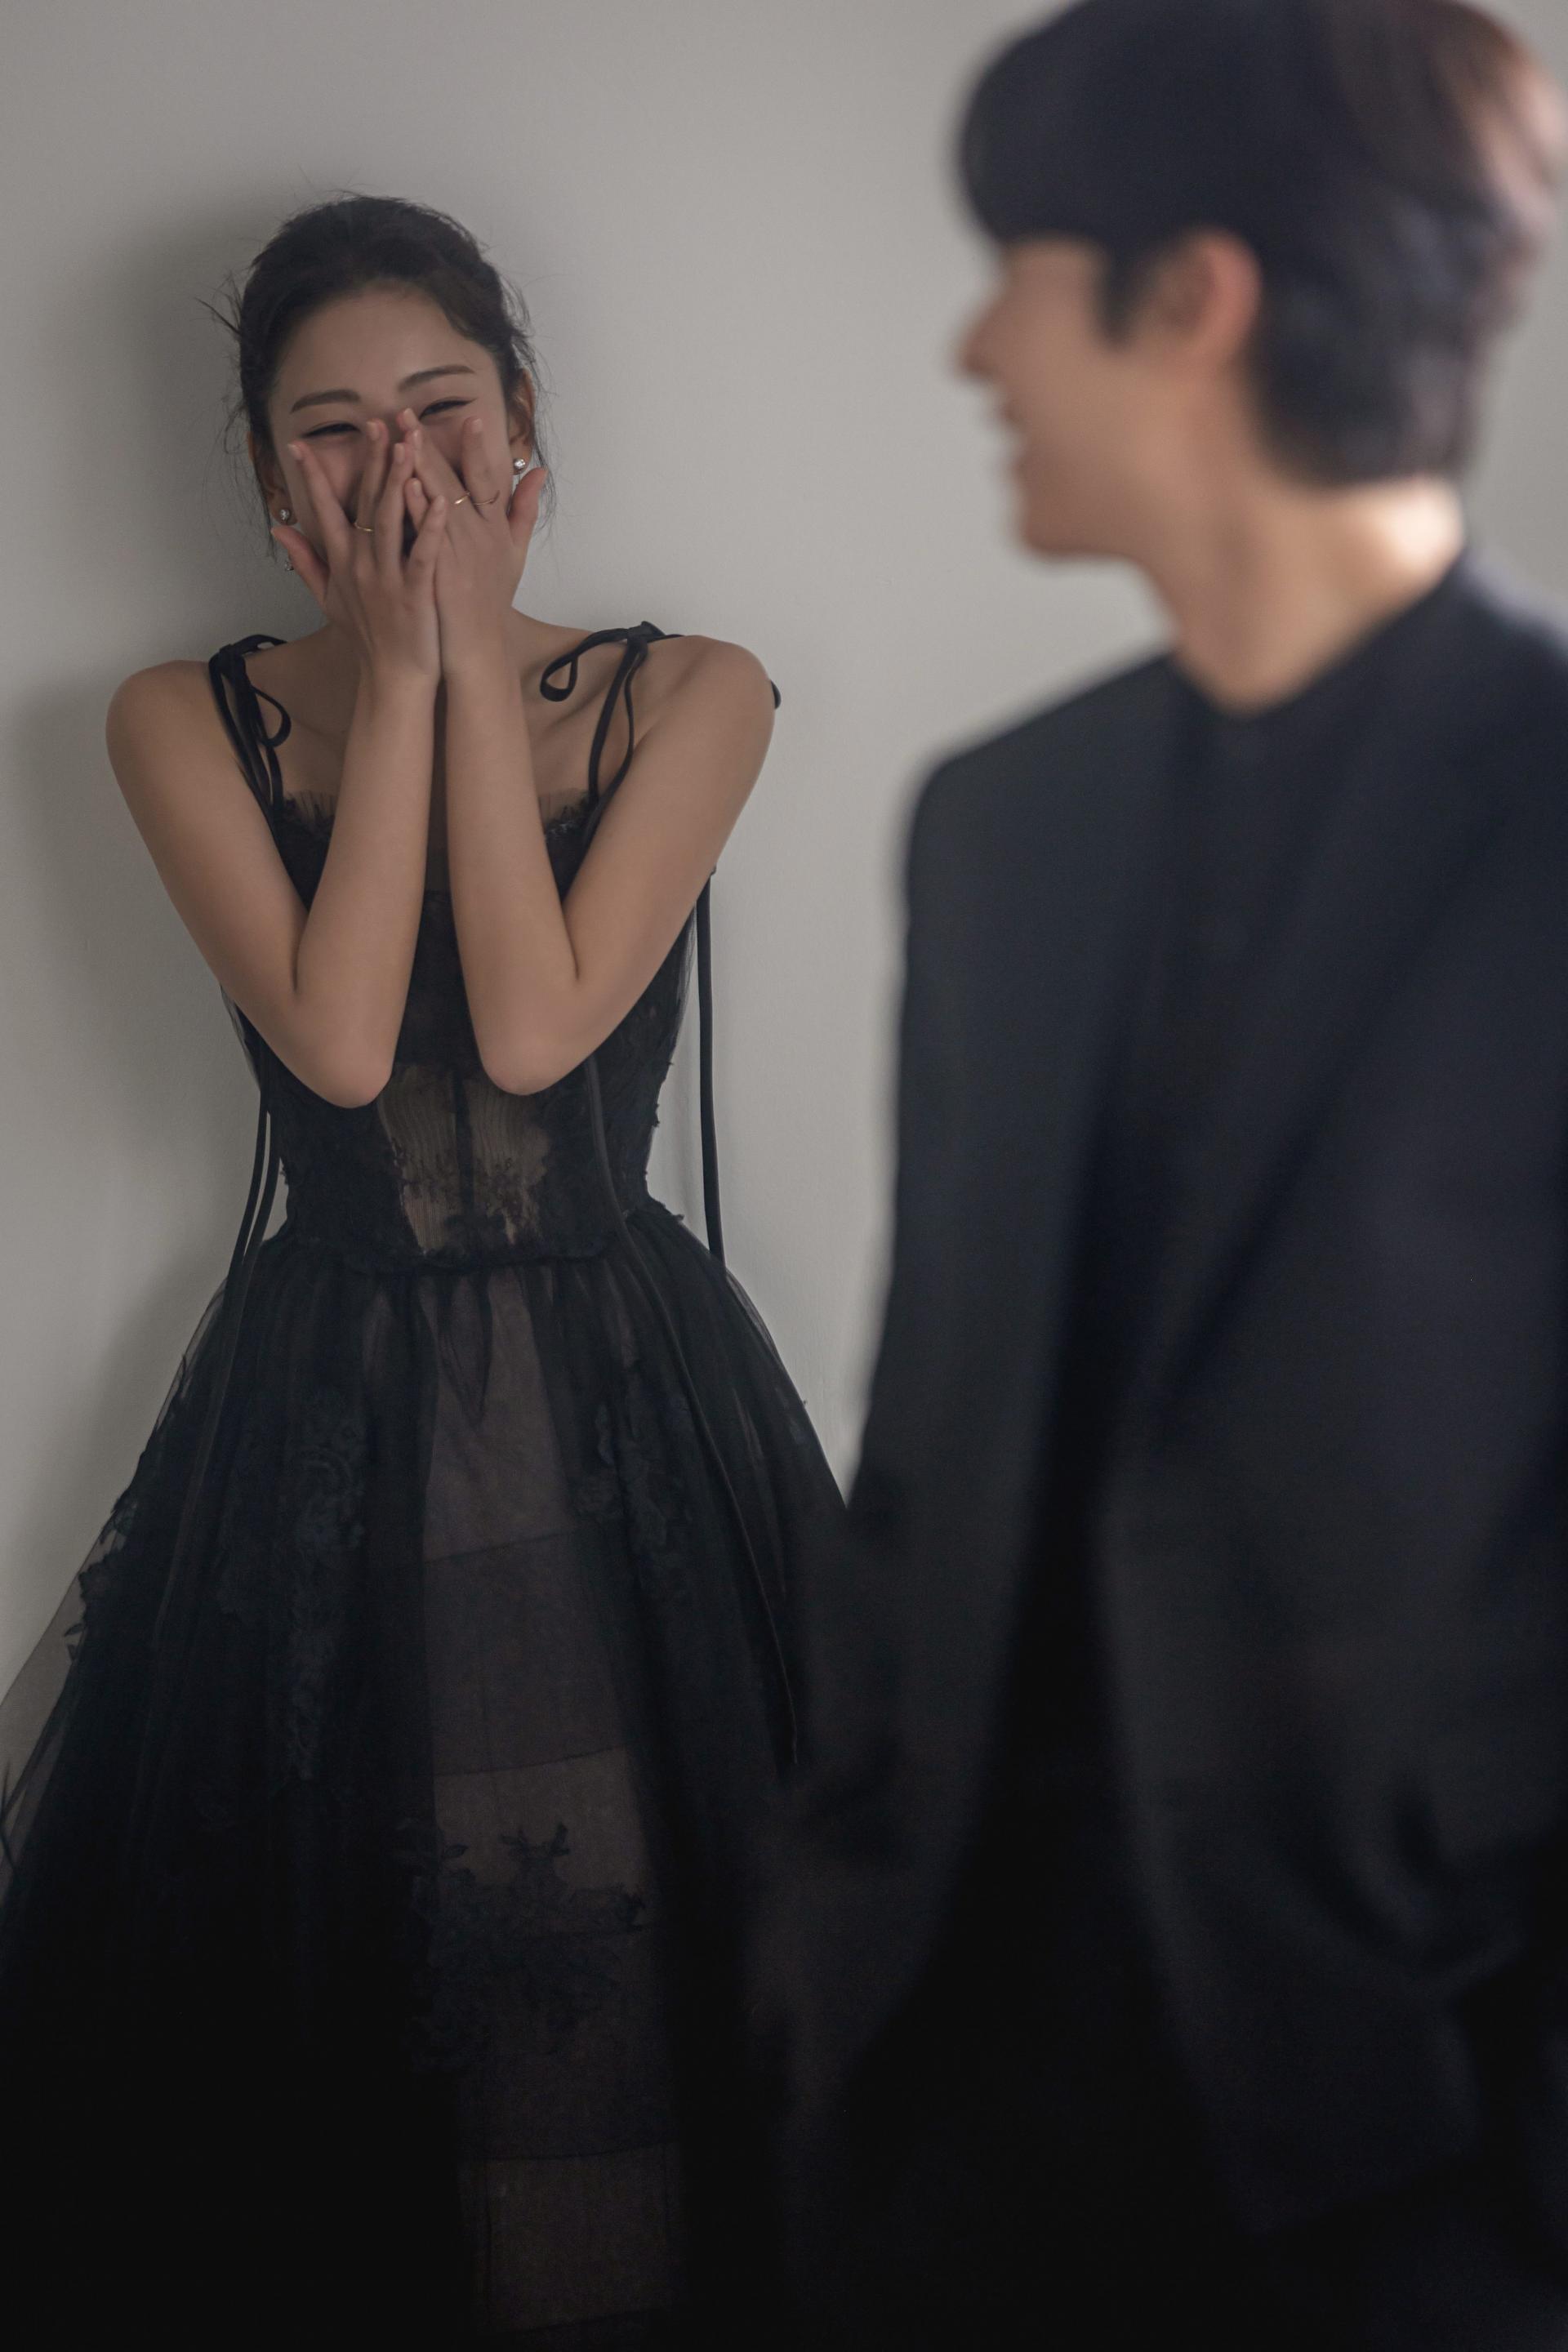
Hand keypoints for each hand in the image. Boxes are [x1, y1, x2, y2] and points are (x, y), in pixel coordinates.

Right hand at [271, 420, 448, 685]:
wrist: (393, 679)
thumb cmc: (366, 638)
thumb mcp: (328, 599)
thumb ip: (305, 561)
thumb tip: (278, 529)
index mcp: (343, 562)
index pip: (324, 509)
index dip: (313, 477)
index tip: (302, 444)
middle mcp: (361, 565)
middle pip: (366, 503)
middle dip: (371, 461)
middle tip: (377, 423)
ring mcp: (387, 579)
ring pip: (392, 521)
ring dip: (400, 481)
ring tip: (408, 444)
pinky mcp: (415, 594)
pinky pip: (422, 555)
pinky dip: (430, 528)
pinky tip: (439, 500)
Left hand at [399, 409, 546, 675]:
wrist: (478, 647)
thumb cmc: (491, 601)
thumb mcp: (515, 554)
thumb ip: (525, 511)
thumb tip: (539, 473)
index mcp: (496, 529)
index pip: (488, 479)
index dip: (478, 448)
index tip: (469, 417)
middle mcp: (480, 536)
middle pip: (455, 481)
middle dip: (431, 444)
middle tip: (407, 413)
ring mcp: (460, 553)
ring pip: (439, 500)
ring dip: (419, 466)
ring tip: (401, 435)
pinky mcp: (441, 571)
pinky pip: (429, 532)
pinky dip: (419, 507)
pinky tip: (406, 483)